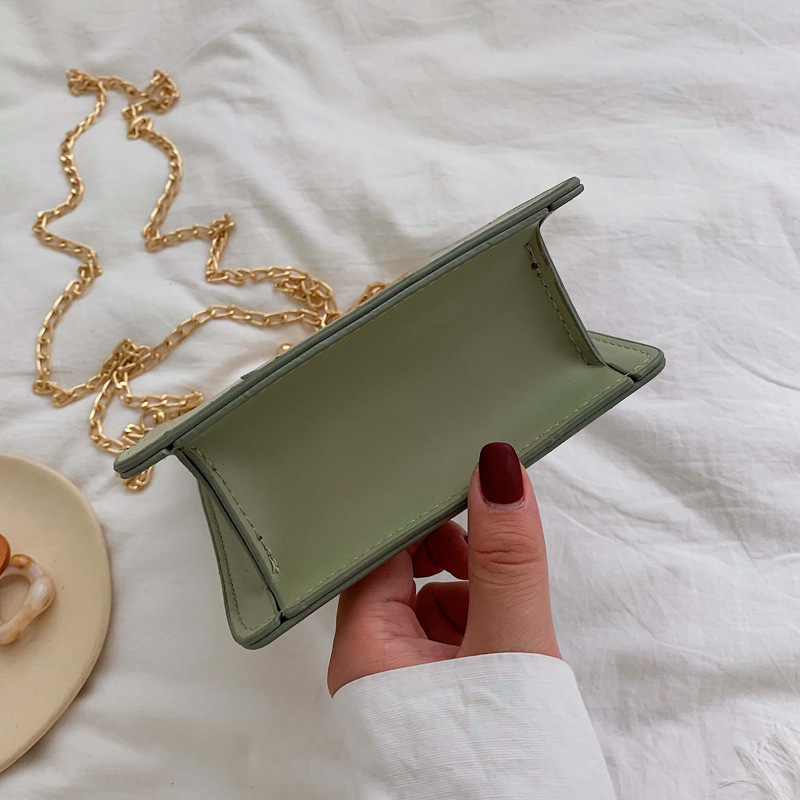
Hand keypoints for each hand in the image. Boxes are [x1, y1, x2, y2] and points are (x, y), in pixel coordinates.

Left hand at [327, 442, 560, 694]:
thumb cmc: (508, 762)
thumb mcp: (511, 644)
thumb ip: (507, 557)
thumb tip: (497, 468)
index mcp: (364, 651)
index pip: (379, 550)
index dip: (422, 517)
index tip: (463, 490)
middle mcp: (372, 664)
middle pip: (404, 571)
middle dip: (457, 558)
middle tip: (495, 561)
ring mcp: (403, 680)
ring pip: (432, 602)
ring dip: (474, 595)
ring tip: (511, 623)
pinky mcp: (434, 694)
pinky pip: (450, 634)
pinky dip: (481, 625)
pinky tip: (507, 646)